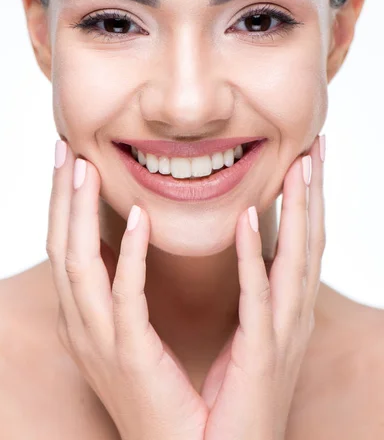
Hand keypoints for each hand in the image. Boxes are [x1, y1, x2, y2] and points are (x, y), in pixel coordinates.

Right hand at [47, 140, 207, 439]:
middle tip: (66, 150)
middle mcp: (82, 329)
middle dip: (59, 199)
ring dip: (77, 213)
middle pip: (60, 249)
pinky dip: (125, 255)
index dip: (63, 205)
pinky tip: (135, 218)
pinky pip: (123, 298)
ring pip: (77, 266)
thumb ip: (130, 291)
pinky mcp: (129, 357)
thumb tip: (133, 242)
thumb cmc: (170, 392)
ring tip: (84, 167)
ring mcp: (100, 344)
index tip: (73, 161)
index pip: (66, 250)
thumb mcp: (138, 335)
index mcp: (86, 321)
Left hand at [200, 135, 325, 439]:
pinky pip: (257, 298)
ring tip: (301, 165)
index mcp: (286, 312)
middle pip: (310, 243)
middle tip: (317, 145)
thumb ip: (249, 291)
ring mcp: (282, 336)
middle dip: (315, 194)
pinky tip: (249, 219)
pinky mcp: (261, 357)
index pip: (302, 245)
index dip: (307, 201)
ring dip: (299, 211)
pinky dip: (255, 256)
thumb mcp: (247, 336)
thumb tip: (242, 245)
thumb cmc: (230, 401)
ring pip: (296, 261)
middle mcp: (293, 317)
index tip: (306, 157)